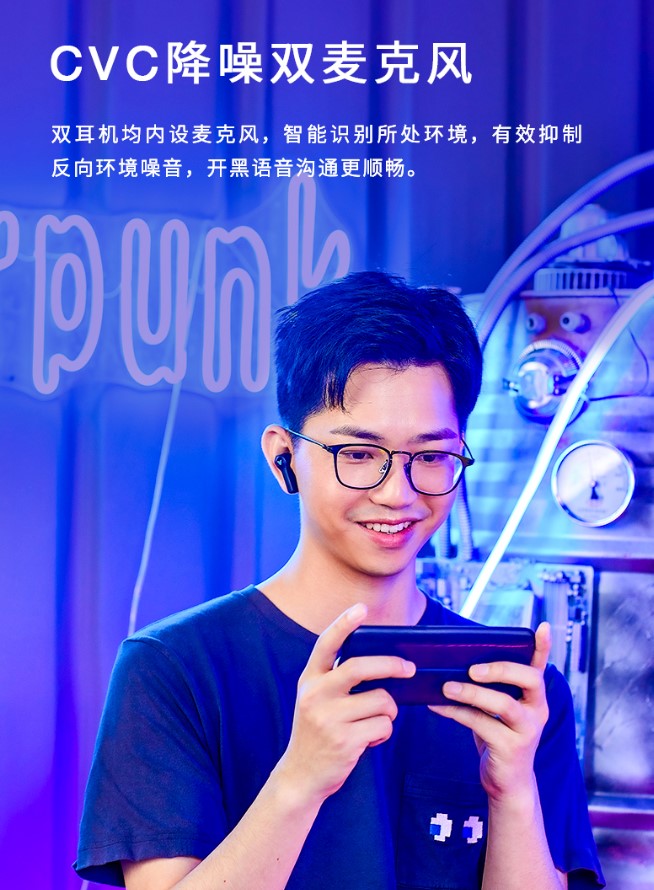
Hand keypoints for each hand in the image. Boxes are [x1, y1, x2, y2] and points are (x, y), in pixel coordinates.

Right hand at [274, 603, 415, 806]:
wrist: (301, 775)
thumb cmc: (319, 730)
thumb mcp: (318, 699)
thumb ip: (338, 680)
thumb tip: (385, 664)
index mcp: (310, 679)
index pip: (326, 644)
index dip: (343, 624)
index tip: (361, 608)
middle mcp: (315, 694)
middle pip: (361, 667)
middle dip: (391, 665)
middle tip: (409, 668)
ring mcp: (328, 718)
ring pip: (381, 700)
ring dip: (388, 712)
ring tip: (375, 721)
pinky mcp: (344, 741)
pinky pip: (383, 726)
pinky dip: (384, 732)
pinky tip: (369, 740)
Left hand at [429, 622, 550, 801]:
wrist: (507, 782)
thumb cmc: (498, 736)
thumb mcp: (498, 710)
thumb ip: (489, 689)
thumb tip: (451, 663)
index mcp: (534, 695)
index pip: (540, 665)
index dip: (543, 646)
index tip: (543, 626)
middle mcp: (538, 709)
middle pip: (530, 679)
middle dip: (500, 668)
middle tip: (473, 668)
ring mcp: (528, 729)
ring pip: (503, 704)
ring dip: (472, 693)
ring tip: (446, 687)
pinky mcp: (511, 748)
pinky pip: (482, 724)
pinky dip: (456, 712)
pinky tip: (437, 706)